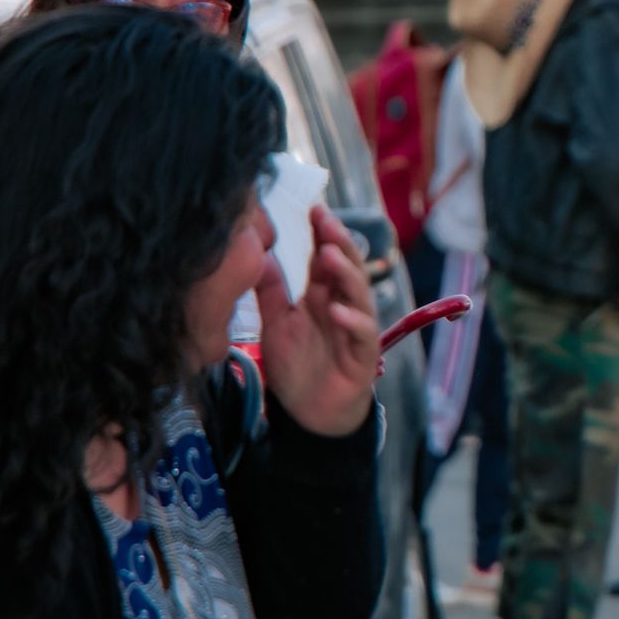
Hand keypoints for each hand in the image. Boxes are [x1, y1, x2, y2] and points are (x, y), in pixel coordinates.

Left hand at [258, 207, 379, 436]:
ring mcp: (356, 325)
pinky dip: (351, 320)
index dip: (318, 231)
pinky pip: (362, 332)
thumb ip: (270, 289)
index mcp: (322, 291)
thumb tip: (255, 251)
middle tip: (322, 217)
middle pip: (345, 264)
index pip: (323, 253)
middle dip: (336, 239)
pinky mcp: (363, 353)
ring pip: (357, 291)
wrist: (310, 413)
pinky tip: (336, 310)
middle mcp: (342, 302)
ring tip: (330, 254)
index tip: (306, 205)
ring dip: (345, 271)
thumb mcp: (275, 321)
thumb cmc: (297, 364)